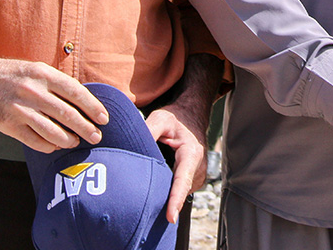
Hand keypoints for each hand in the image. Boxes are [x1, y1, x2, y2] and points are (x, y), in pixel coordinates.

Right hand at [0, 56, 108, 153]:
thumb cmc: (13, 75)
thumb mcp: (37, 69)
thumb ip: (58, 84)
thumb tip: (85, 101)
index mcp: (43, 74)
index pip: (76, 92)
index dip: (93, 107)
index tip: (104, 118)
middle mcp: (32, 91)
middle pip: (67, 114)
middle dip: (86, 128)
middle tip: (96, 136)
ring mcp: (20, 110)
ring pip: (52, 131)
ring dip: (69, 140)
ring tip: (76, 142)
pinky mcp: (9, 126)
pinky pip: (35, 141)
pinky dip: (49, 146)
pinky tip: (56, 146)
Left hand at [146, 102, 209, 223]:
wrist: (192, 115)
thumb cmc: (176, 118)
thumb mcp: (161, 118)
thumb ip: (149, 130)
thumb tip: (133, 145)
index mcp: (191, 154)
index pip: (182, 181)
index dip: (175, 200)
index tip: (170, 217)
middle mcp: (198, 168)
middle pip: (178, 191)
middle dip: (163, 201)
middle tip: (143, 207)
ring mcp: (198, 176)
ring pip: (178, 192)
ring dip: (165, 193)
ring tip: (150, 186)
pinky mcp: (194, 180)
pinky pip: (179, 190)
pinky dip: (169, 189)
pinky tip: (159, 182)